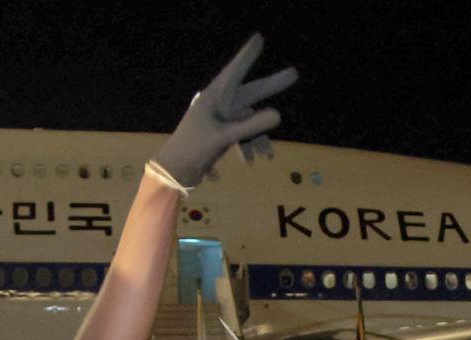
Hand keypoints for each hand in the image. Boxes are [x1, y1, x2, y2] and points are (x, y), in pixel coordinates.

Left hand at [153, 35, 297, 188]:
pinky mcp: (222, 134)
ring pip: (250, 119)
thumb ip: (251, 126)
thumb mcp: (224, 137)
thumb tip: (279, 114)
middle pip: (251, 92)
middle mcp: (220, 104)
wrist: (175, 170)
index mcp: (214, 97)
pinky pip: (243, 134)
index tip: (259, 38)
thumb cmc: (194, 148)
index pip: (235, 71)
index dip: (248, 55)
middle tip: (294, 74)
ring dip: (259, 137)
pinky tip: (251, 161)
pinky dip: (250, 146)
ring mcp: (222, 119)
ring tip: (268, 156)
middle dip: (272, 86)